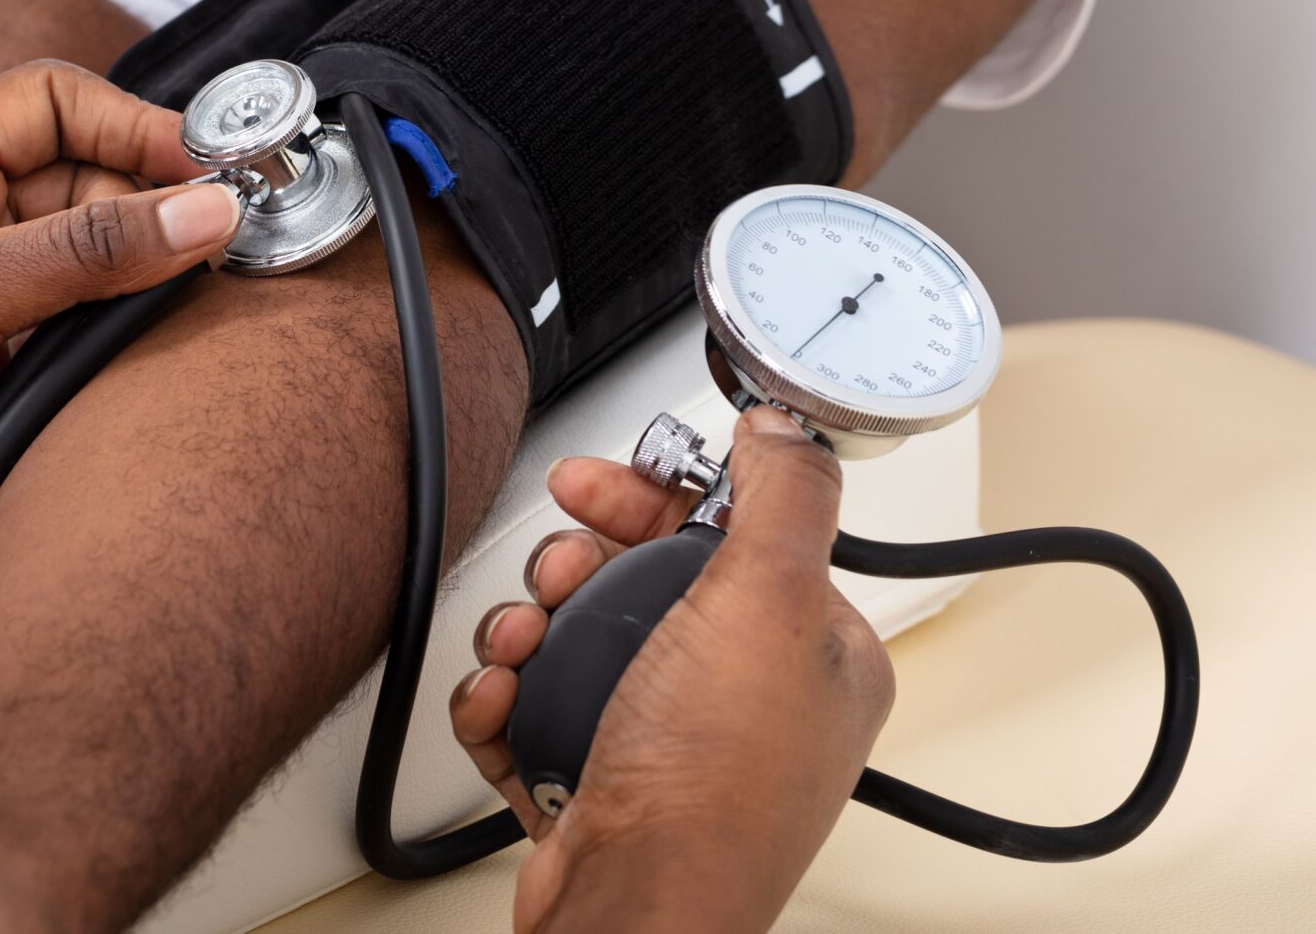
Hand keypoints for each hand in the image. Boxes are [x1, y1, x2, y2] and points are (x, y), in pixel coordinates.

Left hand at [0, 59, 238, 617]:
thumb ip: (84, 252)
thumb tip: (202, 210)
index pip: (54, 101)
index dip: (136, 123)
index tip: (211, 170)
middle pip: (90, 176)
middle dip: (156, 200)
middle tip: (226, 242)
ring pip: (96, 255)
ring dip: (146, 271)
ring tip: (203, 296)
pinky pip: (84, 327)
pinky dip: (125, 333)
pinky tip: (156, 352)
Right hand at [451, 409, 894, 933]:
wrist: (632, 910)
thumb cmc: (710, 788)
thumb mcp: (768, 603)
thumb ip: (783, 498)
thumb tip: (782, 429)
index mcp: (811, 653)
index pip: (734, 531)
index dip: (656, 495)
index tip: (599, 483)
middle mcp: (746, 697)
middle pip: (643, 578)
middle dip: (577, 564)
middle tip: (555, 571)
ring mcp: (669, 740)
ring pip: (580, 637)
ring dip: (530, 626)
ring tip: (520, 646)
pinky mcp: (598, 778)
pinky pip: (534, 705)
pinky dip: (505, 695)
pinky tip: (503, 700)